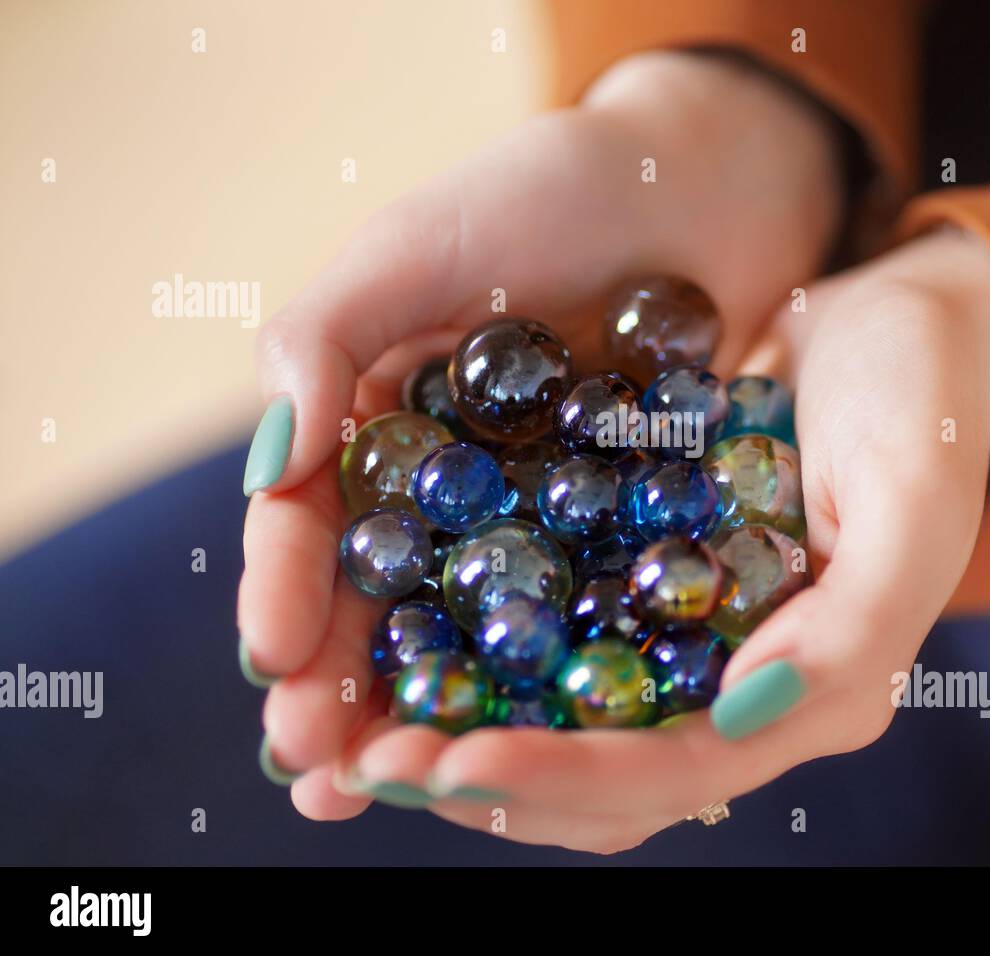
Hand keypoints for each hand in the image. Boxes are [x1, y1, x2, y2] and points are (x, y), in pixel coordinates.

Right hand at [237, 52, 846, 810]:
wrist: (693, 186)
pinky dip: (553, 672)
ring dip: (437, 707)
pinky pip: (577, 609)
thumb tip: (268, 469)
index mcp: (373, 421)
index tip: (273, 662)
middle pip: (381, 599)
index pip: (310, 522)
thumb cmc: (545, 190)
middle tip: (324, 770)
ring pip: (470, 626)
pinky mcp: (615, 532)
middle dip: (344, 686)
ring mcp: (528, 516)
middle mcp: (442, 483)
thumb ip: (325, 338)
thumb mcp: (417, 246)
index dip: (284, 593)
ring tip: (410, 783)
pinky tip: (544, 735)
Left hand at [328, 228, 989, 851]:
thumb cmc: (920, 407)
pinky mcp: (640, 583)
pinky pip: (546, 638)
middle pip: (598, 778)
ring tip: (349, 726)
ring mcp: (683, 640)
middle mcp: (735, 689)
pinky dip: (470, 649)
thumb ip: (849, 630)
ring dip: (456, 729)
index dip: (562, 775)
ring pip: (559, 723)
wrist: (896, 325)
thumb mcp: (913, 504)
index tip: (448, 761)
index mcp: (806, 694)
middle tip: (361, 764)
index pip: (674, 771)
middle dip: (481, 776)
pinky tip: (390, 629)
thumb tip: (735, 718)